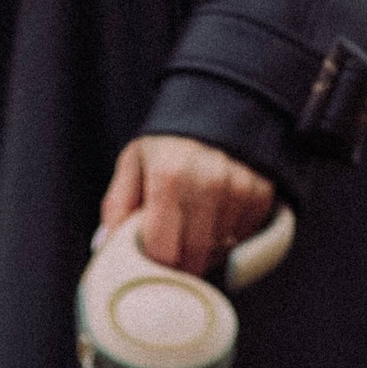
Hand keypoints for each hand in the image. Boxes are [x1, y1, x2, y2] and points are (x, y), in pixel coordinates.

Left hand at [97, 134, 275, 277]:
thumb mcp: (134, 163)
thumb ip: (117, 205)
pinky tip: (220, 212)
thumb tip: (105, 247)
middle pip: (194, 258)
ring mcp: (239, 187)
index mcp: (169, 177)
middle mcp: (208, 182)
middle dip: (181, 263)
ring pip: (220, 250)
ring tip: (197, 222)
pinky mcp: (261, 192)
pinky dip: (231, 233)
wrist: (218, 104)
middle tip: (174, 248)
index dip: (156, 263)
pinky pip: (244, 236)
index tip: (153, 260)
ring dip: (207, 247)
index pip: (163, 251)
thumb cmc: (168, 143)